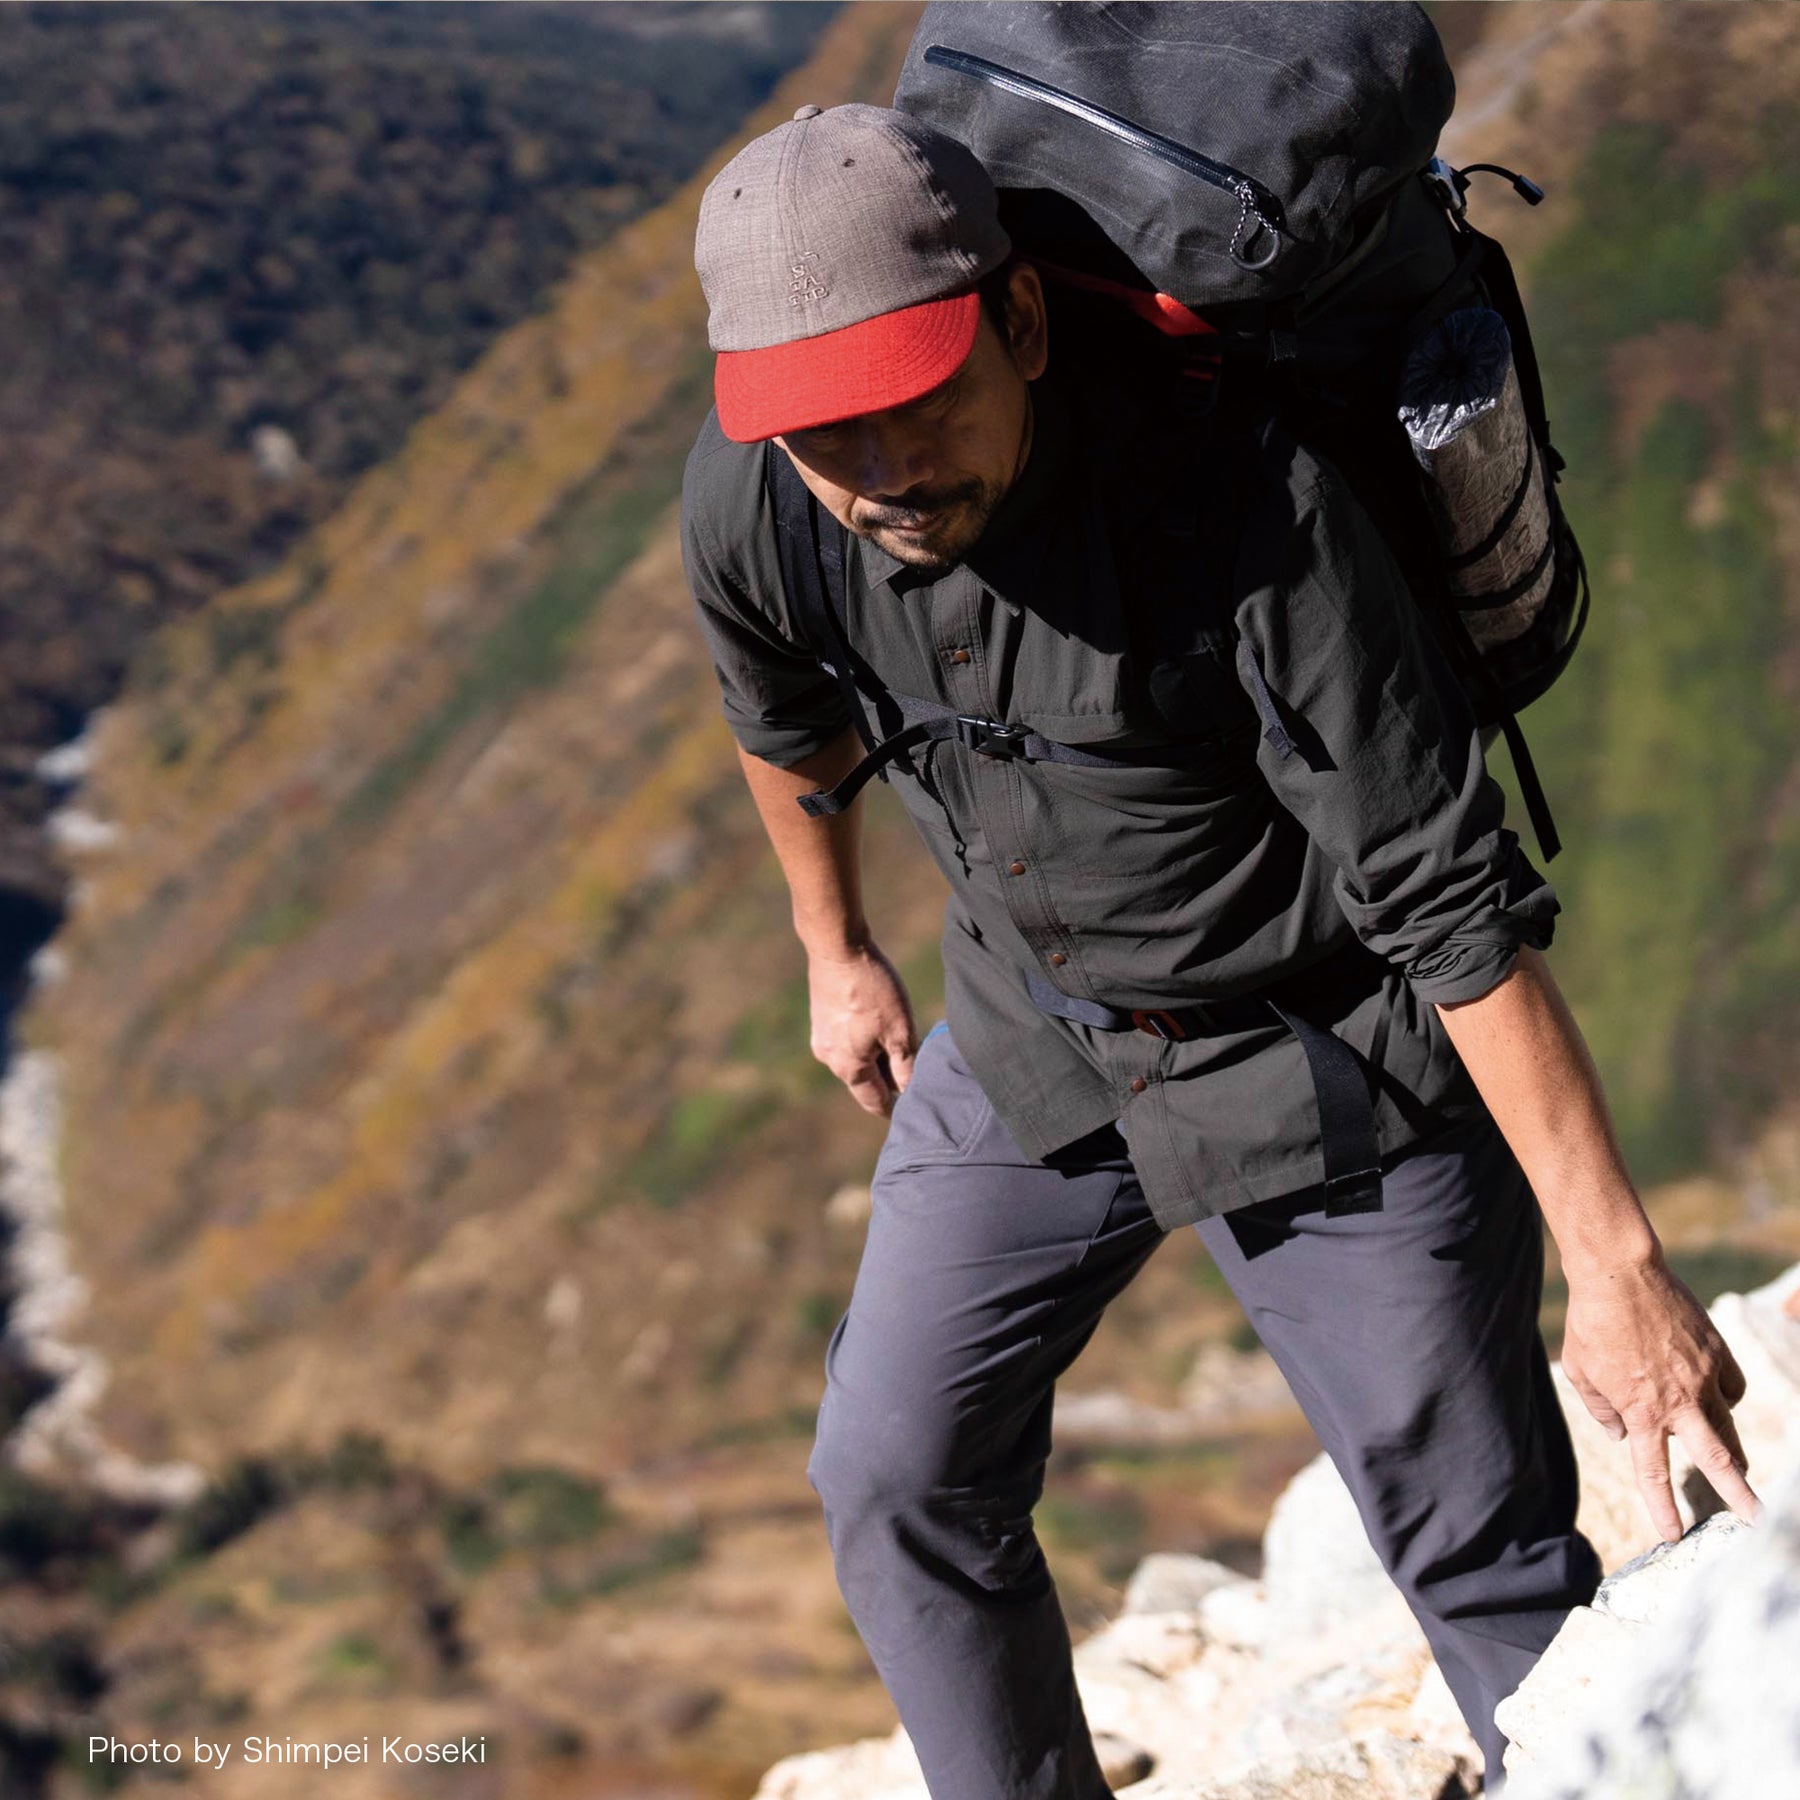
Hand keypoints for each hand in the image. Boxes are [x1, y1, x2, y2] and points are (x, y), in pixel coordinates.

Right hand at [807, 940, 917, 1116]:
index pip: (876, 1102)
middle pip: (865, 1082)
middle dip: (888, 1080)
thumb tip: (910, 1093)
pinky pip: (845, 1043)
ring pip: (855, 1061)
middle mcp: (830, 1060)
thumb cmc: (873, 989)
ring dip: (876, 1059)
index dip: (897, 1106)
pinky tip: (877, 1023)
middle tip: (913, 1069)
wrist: (837, 948)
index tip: (914, 1108)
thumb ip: (906, 1068)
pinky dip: (863, 1042)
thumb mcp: (900, 1031)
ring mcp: (821, 1040)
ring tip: (897, 1041)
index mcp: (850, 1069)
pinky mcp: (820, 1021)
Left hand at [1561, 1250, 1759, 1542]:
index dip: (1663, 1508)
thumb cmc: (1592, 1322)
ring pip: (1728, 1424)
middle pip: (1716, 1458)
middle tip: (1755, 1521)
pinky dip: (1726, 1399)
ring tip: (1740, 1471)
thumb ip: (1602, 1409)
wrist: (1620, 1273)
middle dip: (1737, 1493)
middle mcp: (1679, 1401)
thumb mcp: (1582, 1371)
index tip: (1675, 1536)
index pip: (1653, 1471)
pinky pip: (1731, 1388)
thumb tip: (1620, 1435)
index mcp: (1641, 1411)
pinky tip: (1717, 1401)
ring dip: (1733, 1449)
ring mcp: (1704, 1376)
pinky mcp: (1718, 1352)